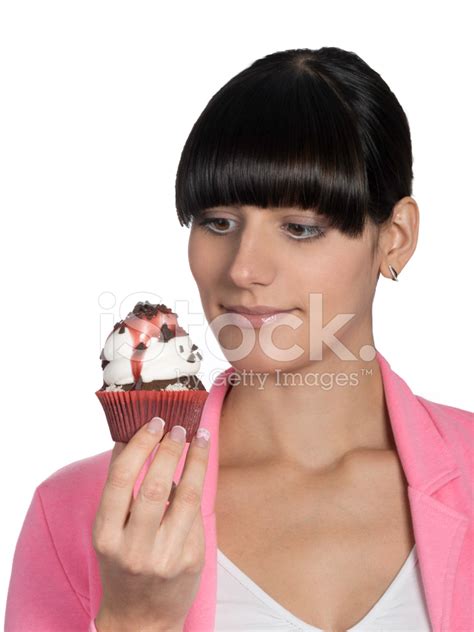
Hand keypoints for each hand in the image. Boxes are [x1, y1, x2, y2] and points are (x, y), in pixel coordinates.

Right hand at [92, 418, 210, 631]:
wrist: (140, 619)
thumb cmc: (122, 565)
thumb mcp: (109, 532)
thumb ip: (121, 492)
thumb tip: (134, 439)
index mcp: (106, 536)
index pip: (121, 480)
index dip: (139, 446)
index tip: (153, 423)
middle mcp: (134, 549)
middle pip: (157, 486)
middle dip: (170, 449)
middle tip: (178, 427)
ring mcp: (166, 557)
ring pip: (187, 497)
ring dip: (196, 461)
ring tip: (200, 438)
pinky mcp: (191, 560)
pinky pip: (197, 516)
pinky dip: (195, 492)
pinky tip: (196, 476)